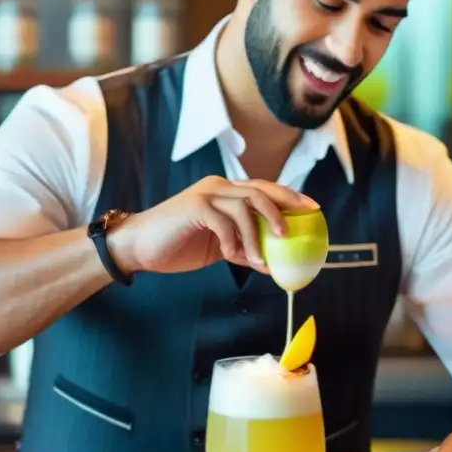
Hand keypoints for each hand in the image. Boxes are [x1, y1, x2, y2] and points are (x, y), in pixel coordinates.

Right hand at [110, 176, 318, 274]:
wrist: (139, 247)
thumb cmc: (177, 245)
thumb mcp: (218, 249)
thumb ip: (243, 249)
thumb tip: (271, 264)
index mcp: (226, 193)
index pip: (264, 189)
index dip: (289, 197)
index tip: (312, 210)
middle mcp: (218, 187)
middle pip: (260, 190)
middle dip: (284, 206)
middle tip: (297, 228)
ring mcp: (206, 194)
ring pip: (245, 205)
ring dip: (258, 233)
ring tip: (262, 258)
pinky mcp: (195, 207)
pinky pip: (224, 222)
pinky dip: (234, 241)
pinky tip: (235, 257)